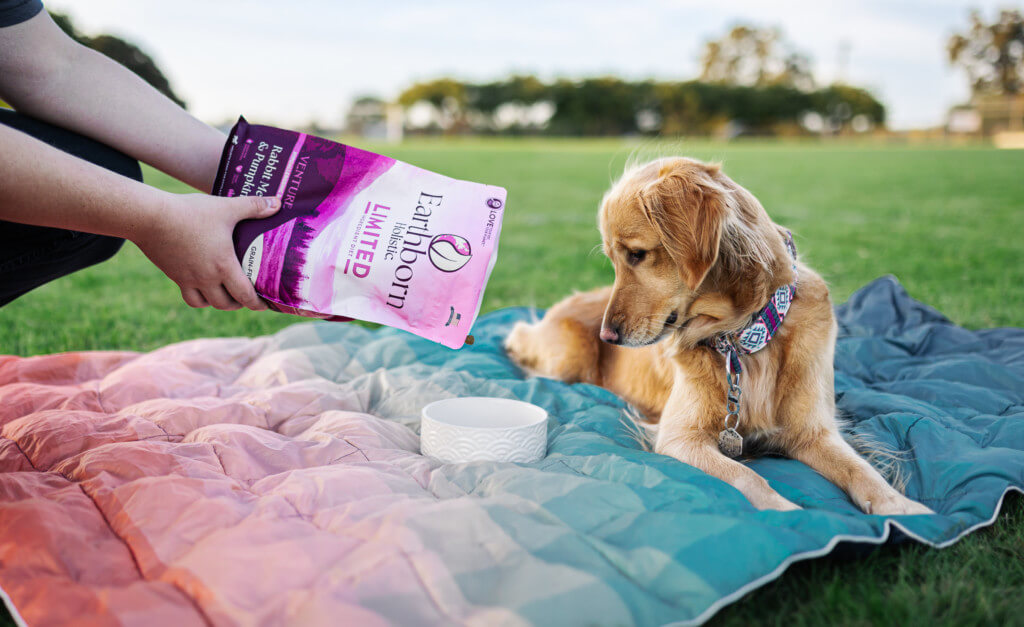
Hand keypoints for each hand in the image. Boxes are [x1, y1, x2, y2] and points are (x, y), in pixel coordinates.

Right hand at [133, 193, 280, 310]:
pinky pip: (189, 296)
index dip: (258, 304)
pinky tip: (204, 288)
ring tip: (228, 295)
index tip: (266, 305)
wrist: (150, 217)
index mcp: (223, 266)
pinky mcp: (174, 275)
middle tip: (248, 297)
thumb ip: (254, 206)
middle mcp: (206, 278)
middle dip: (240, 304)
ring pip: (207, 303)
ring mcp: (188, 279)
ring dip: (220, 303)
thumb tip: (278, 203)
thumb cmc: (190, 212)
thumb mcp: (226, 207)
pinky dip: (199, 298)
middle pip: (226, 304)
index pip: (245, 295)